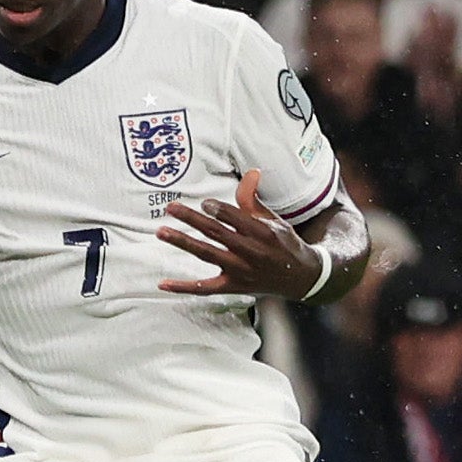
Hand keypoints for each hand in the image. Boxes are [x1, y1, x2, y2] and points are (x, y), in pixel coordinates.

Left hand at [153, 188, 330, 304]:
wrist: (300, 278)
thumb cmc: (283, 243)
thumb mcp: (273, 219)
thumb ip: (253, 199)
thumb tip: (251, 172)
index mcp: (263, 233)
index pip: (236, 218)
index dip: (218, 210)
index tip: (204, 202)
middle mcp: (251, 253)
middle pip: (217, 234)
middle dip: (192, 219)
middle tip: (170, 207)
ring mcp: (240, 271)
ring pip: (207, 255)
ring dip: (183, 243)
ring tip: (162, 231)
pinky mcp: (233, 287)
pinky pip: (205, 289)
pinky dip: (184, 287)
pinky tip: (163, 284)